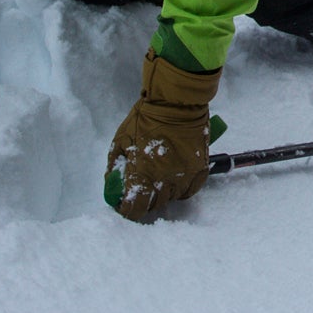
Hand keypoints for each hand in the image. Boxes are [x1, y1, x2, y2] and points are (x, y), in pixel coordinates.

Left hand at [105, 49, 220, 221]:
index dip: (127, 209)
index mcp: (143, 175)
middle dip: (144, 199)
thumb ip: (115, 166)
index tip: (125, 203)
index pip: (134, 210)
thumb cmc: (145, 119)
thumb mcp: (121, 140)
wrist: (176, 103)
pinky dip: (179, 187)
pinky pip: (188, 190)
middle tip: (141, 185)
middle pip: (153, 206)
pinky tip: (173, 173)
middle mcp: (165, 182)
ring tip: (158, 174)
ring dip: (163, 192)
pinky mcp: (199, 172)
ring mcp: (184, 178)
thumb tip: (113, 184)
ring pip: (171, 198)